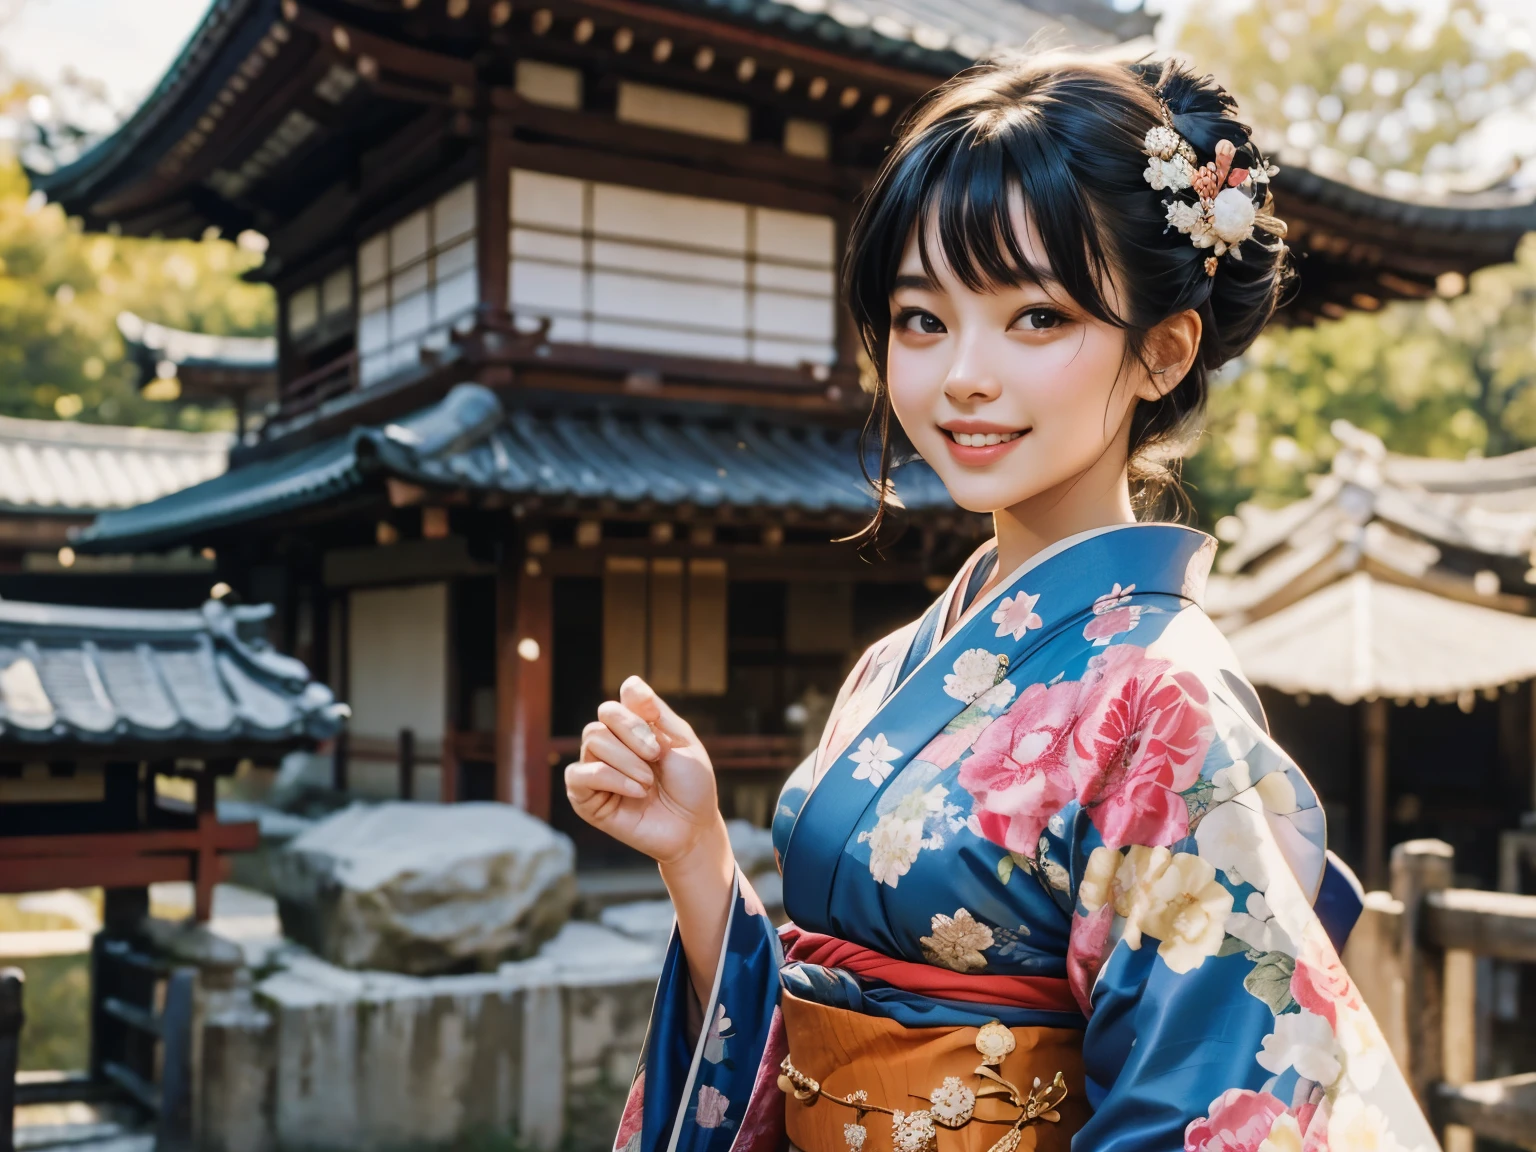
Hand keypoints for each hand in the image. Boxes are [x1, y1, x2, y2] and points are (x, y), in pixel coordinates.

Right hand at [565, 676, 720, 864]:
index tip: (661, 737)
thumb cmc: (691, 786)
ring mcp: (595, 769)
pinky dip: (612, 778)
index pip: (621, 700)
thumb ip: (656, 713)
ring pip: (593, 740)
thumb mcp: (683, 742)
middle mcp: (610, 744)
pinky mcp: (584, 798)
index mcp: (633, 728)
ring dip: (628, 761)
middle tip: (657, 760)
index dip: (639, 712)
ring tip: (648, 784)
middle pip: (604, 716)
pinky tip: (636, 792)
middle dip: (635, 736)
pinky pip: (580, 774)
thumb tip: (630, 683)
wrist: (693, 828)